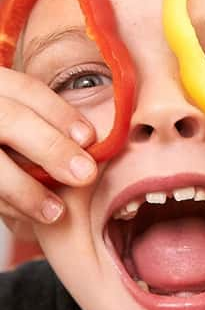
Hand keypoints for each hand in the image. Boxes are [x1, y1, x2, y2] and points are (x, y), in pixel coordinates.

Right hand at [0, 67, 97, 238]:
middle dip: (51, 147)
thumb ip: (42, 125)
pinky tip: (29, 218)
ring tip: (56, 212)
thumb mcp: (15, 119)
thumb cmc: (7, 141)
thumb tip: (91, 144)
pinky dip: (7, 206)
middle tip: (84, 174)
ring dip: (25, 190)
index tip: (89, 138)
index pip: (25, 90)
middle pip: (10, 120)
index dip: (59, 114)